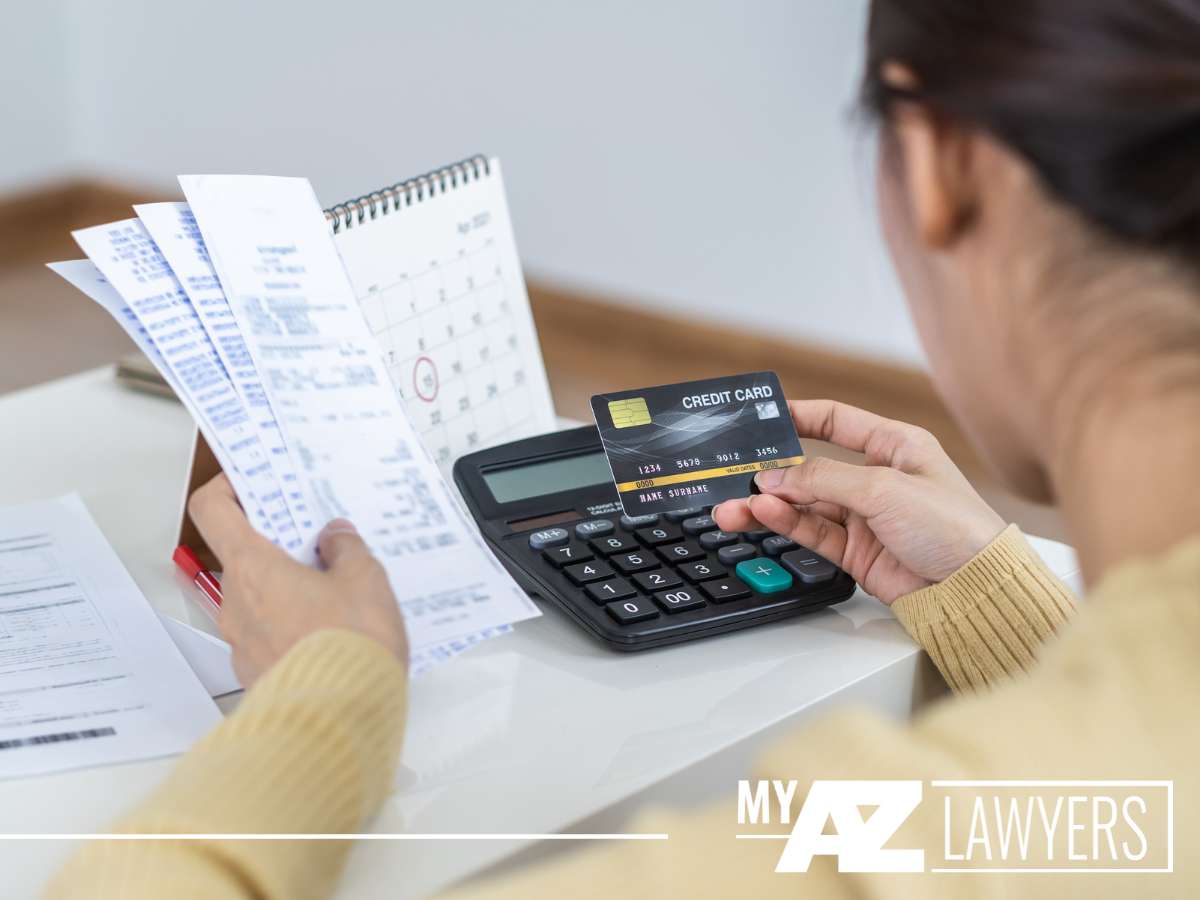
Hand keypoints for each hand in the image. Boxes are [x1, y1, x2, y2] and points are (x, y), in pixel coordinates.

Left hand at [187, 474, 407, 686]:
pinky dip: (290, 624)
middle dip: (275, 545)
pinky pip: (267, 635)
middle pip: (239, 556)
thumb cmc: (349, 645)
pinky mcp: (257, 672)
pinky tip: (330, 628)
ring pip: (255, 598)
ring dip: (285, 588)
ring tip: (333, 590)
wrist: (342, 717)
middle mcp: (236, 603)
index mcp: (254, 567)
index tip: (250, 483)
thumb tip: (335, 537)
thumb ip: (346, 550)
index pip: (213, 511)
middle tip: (314, 540)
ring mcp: (242, 641)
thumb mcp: (365, 579)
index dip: (226, 489)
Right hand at [712, 400, 1004, 604]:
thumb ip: (824, 478)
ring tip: (734, 509)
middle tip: (736, 475)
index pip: (836, 421)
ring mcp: (865, 517)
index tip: (761, 418)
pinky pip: (812, 531)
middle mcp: (877, 479)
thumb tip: (777, 476)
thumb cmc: (955, 528)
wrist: (973, 589)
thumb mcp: (885, 488)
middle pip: (811, 468)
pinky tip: (765, 515)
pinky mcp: (857, 551)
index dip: (798, 417)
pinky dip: (787, 523)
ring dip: (769, 505)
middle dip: (773, 473)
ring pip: (804, 505)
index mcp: (894, 446)